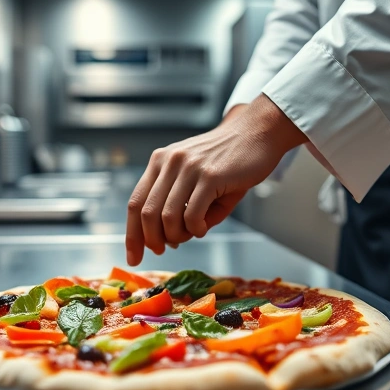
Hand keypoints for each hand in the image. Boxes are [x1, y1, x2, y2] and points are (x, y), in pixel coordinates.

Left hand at [125, 94, 306, 264]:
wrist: (257, 132)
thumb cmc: (229, 160)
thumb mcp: (197, 180)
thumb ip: (180, 207)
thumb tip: (171, 240)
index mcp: (160, 162)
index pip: (136, 202)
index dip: (132, 234)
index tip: (133, 257)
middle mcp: (169, 162)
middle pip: (146, 213)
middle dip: (152, 240)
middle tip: (164, 250)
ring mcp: (189, 168)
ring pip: (167, 217)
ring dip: (177, 236)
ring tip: (192, 233)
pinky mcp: (210, 176)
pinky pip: (192, 215)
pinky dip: (196, 229)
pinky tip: (205, 227)